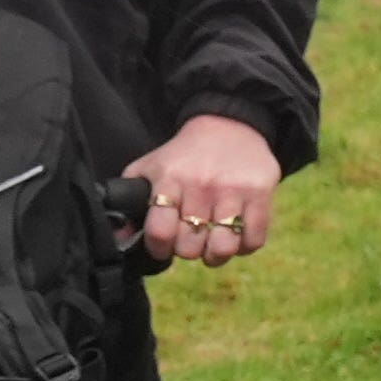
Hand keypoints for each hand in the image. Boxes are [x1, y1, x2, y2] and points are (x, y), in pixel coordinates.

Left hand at [129, 113, 282, 267]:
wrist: (229, 125)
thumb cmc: (183, 157)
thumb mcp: (150, 168)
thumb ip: (130, 201)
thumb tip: (121, 238)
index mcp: (169, 179)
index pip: (160, 230)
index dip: (158, 248)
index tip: (163, 245)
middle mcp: (200, 185)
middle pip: (190, 246)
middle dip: (187, 250)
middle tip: (189, 239)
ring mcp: (232, 191)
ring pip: (223, 248)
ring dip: (215, 254)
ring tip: (212, 244)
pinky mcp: (260, 195)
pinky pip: (254, 241)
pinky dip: (244, 247)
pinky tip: (235, 235)